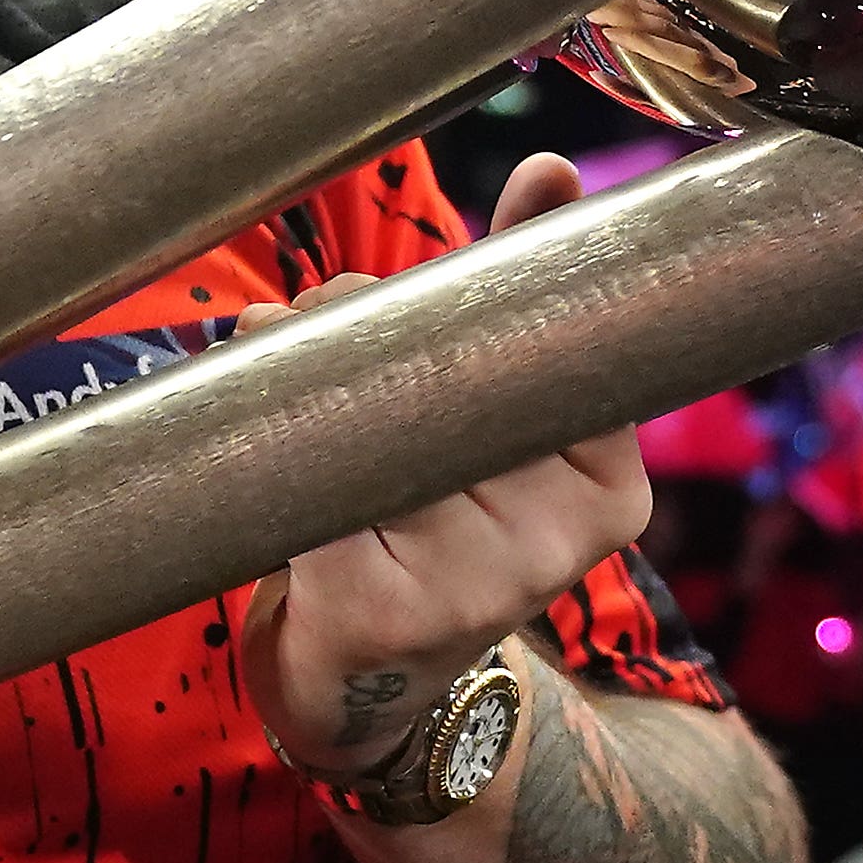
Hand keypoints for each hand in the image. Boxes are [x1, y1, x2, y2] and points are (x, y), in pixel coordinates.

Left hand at [243, 156, 648, 781]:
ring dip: (303, 370)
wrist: (376, 689)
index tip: (420, 279)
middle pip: (453, 372)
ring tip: (269, 359)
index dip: (472, 291)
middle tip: (307, 313)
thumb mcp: (506, 435)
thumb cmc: (438, 530)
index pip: (545, 347)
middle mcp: (556, 541)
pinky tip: (252, 436)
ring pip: (377, 419)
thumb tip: (551, 173)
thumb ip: (526, 310)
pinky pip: (319, 482)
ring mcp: (474, 582)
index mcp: (610, 489)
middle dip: (365, 320)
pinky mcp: (381, 606)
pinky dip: (273, 442)